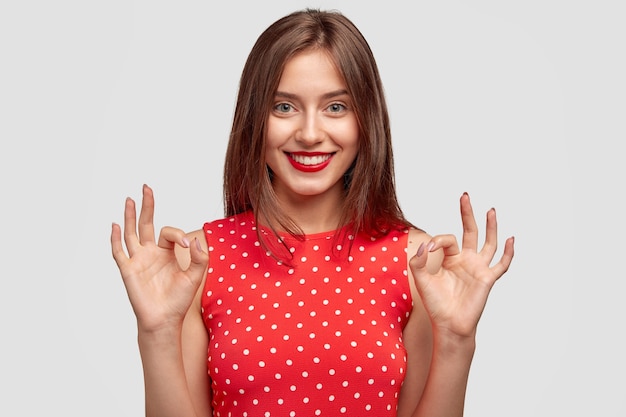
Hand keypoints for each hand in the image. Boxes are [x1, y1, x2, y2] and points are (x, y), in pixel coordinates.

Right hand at [110, 185, 207, 332]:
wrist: (165, 320)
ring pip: (131, 233)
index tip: (187, 245)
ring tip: (129, 199)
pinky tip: (115, 225)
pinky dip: (116, 238)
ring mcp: (138, 261)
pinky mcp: (128, 270)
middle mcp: (151, 254)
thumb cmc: (178, 300)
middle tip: (146, 187)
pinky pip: (119, 252)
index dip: (178, 234)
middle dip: (147, 206)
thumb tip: (194, 240)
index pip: (169, 232)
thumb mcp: (196, 276)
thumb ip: (201, 258)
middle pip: (147, 224)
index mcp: (167, 253)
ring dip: (129, 216)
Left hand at [409, 193, 513, 339]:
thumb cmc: (436, 304)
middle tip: (465, 196)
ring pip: (488, 243)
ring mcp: (478, 268)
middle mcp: (466, 261)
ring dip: (490, 226)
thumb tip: (426, 245)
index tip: (429, 248)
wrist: (448, 324)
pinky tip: (511, 239)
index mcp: (450, 259)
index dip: (438, 240)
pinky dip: (508, 253)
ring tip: (490, 210)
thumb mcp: (421, 279)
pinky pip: (501, 264)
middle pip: (470, 231)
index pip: (447, 239)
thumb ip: (418, 261)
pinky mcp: (487, 278)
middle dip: (467, 213)